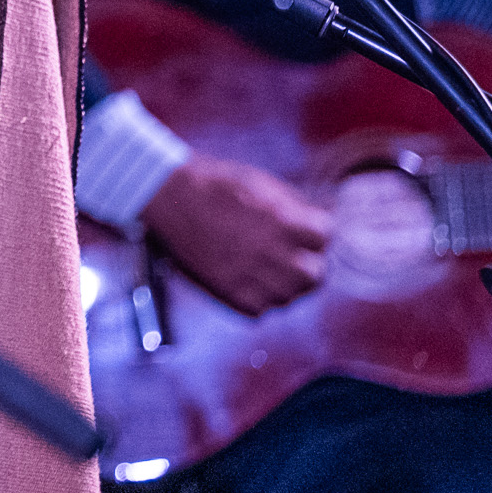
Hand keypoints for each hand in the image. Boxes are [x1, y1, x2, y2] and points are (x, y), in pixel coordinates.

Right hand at [141, 155, 329, 314]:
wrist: (166, 195)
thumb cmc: (213, 183)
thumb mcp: (260, 182)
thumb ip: (293, 205)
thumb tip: (319, 218)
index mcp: (283, 221)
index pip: (325, 237)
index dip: (315, 231)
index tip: (305, 229)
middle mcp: (271, 253)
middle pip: (315, 274)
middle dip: (308, 262)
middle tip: (293, 253)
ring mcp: (249, 276)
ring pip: (290, 295)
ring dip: (285, 282)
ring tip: (269, 267)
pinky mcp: (228, 293)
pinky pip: (260, 310)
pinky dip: (259, 298)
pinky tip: (249, 279)